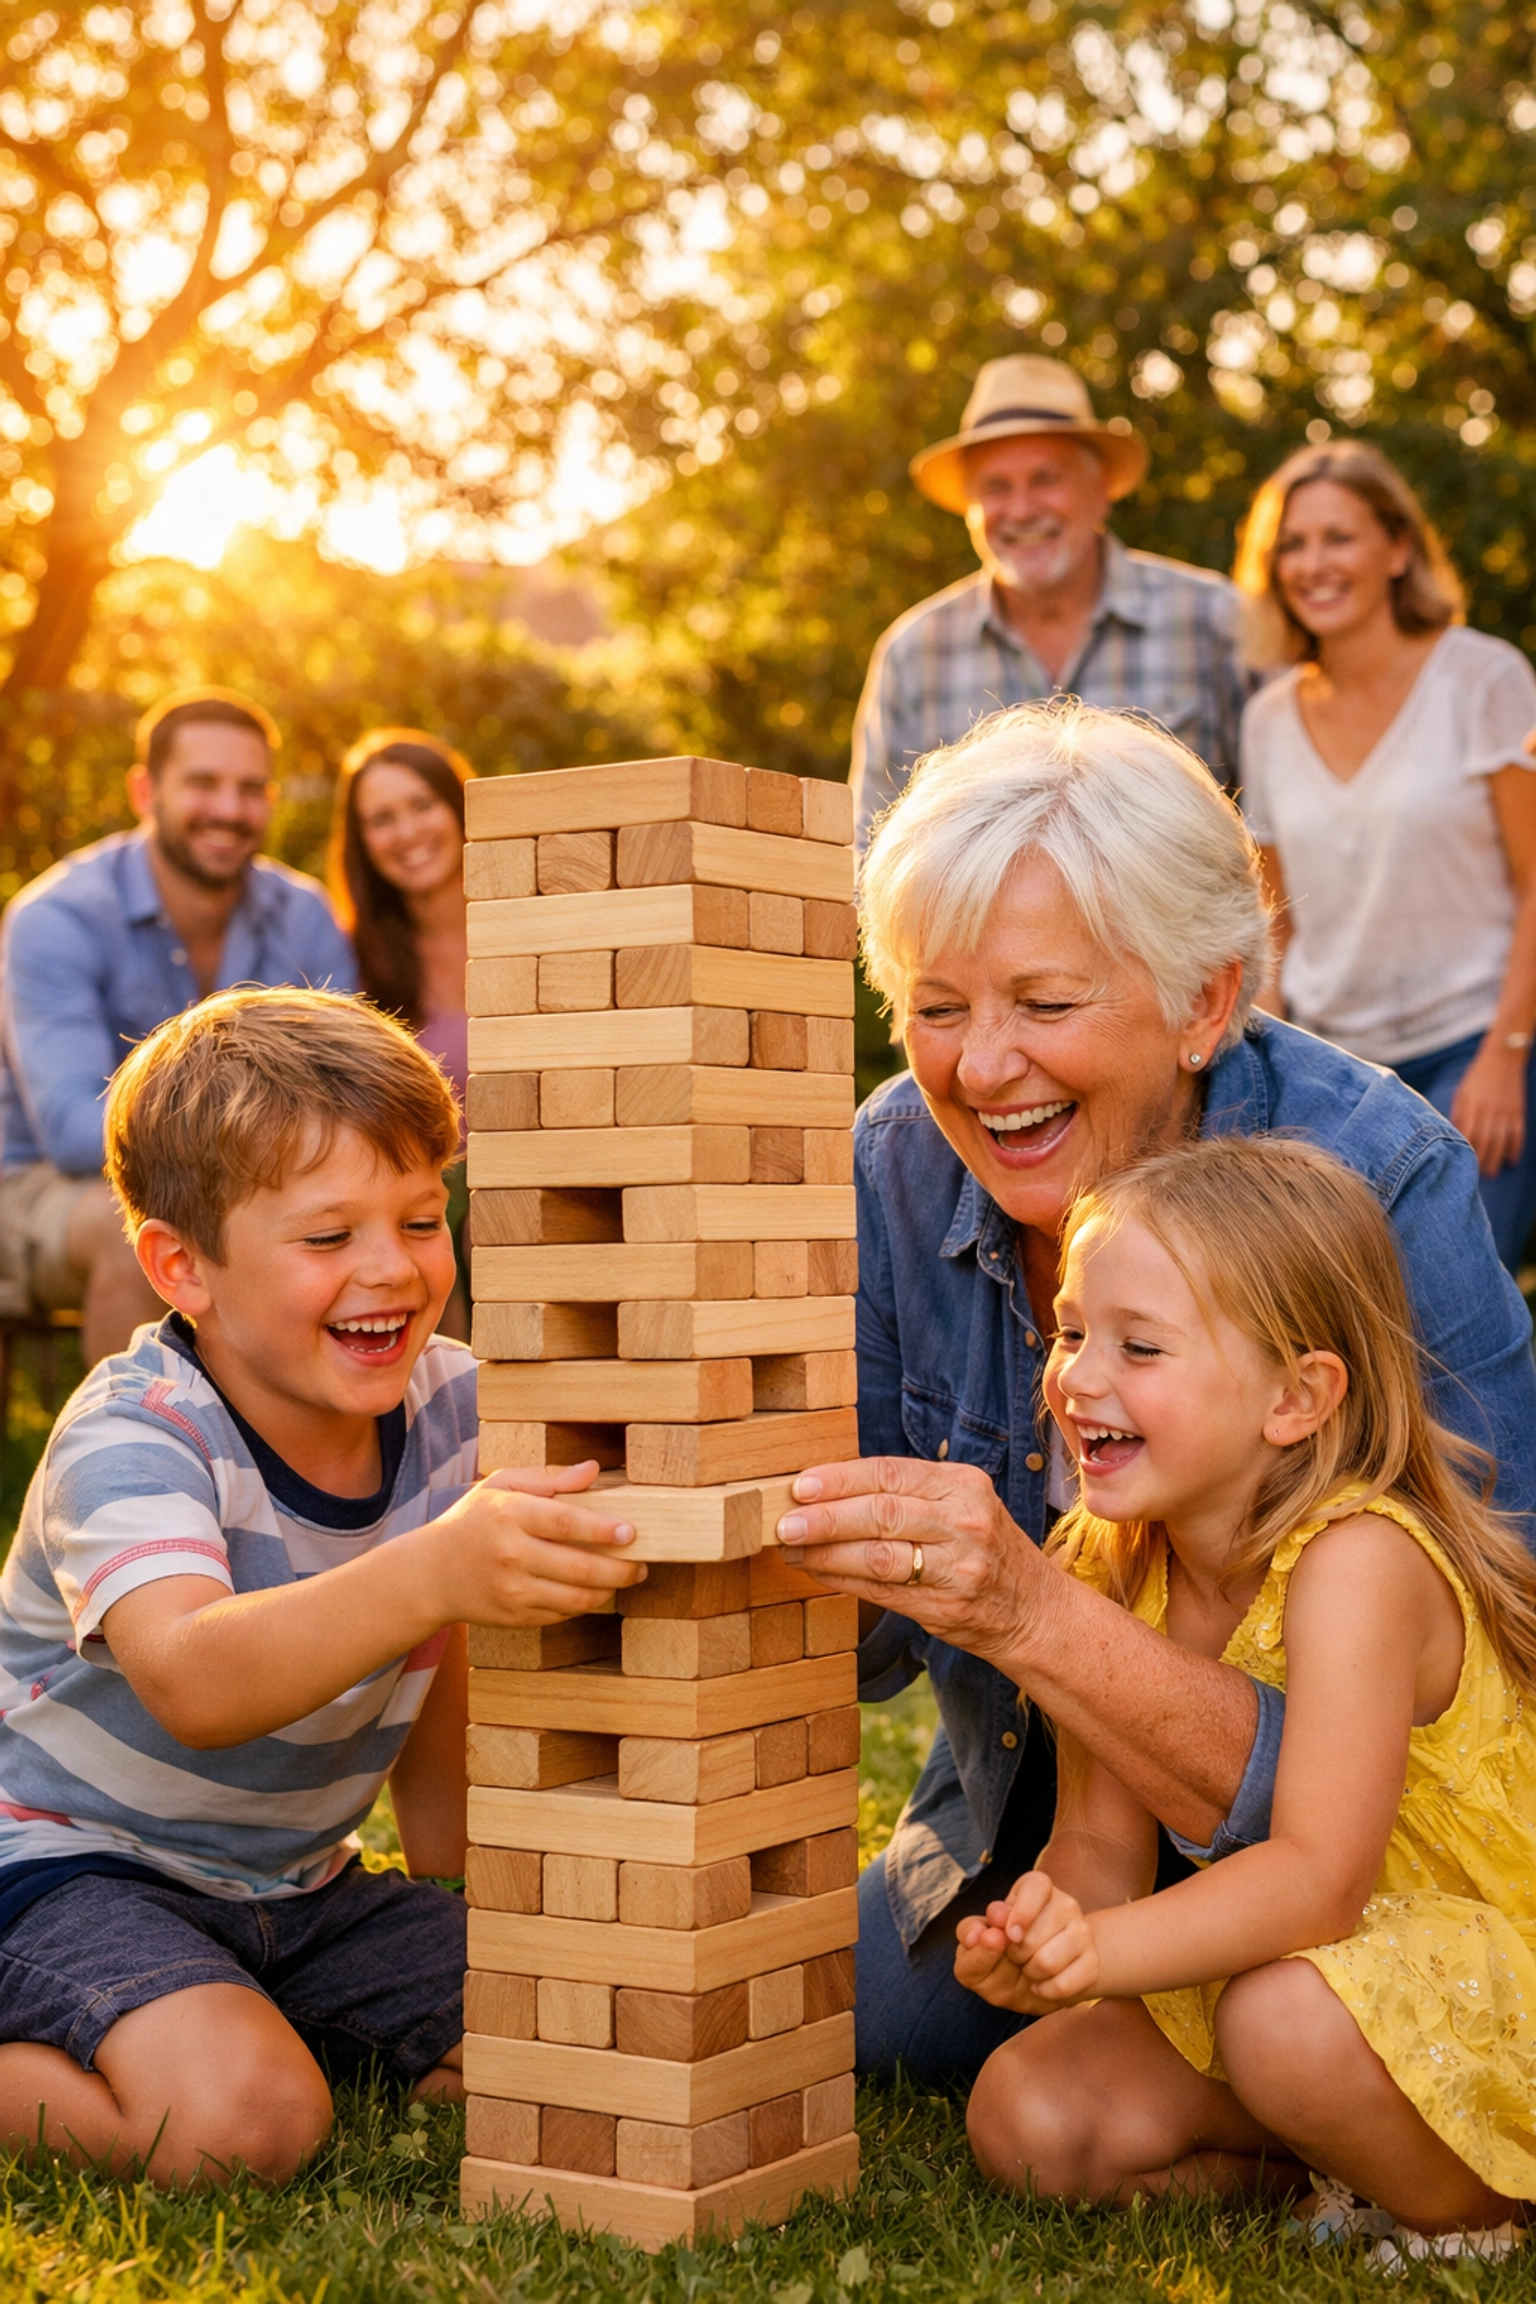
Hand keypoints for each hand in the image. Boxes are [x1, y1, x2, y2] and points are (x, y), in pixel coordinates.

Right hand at [417, 1460, 646, 1628]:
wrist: (431, 1574)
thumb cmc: (472, 1522)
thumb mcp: (501, 1485)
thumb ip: (548, 1477)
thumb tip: (592, 1470)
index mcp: (510, 1515)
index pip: (565, 1523)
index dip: (603, 1530)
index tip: (631, 1532)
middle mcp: (511, 1555)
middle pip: (579, 1567)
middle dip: (620, 1568)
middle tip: (640, 1562)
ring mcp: (513, 1590)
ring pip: (576, 1597)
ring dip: (609, 1589)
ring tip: (626, 1576)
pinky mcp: (515, 1617)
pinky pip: (562, 1613)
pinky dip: (584, 1603)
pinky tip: (594, 1590)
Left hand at [774, 1455, 1060, 1670]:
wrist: (1034, 1609)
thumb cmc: (982, 1548)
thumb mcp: (961, 1504)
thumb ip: (907, 1495)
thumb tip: (826, 1490)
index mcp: (964, 1485)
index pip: (891, 1474)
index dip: (840, 1479)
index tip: (800, 1486)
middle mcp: (965, 1522)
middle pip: (882, 1513)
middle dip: (826, 1518)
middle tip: (785, 1522)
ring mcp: (959, 1567)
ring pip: (878, 1556)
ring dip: (826, 1553)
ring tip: (792, 1549)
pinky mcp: (947, 1607)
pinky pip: (882, 1591)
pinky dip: (843, 1580)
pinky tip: (818, 1572)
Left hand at [954, 1870, 1099, 2012]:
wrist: (1034, 1983)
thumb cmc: (1000, 1957)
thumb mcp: (974, 1946)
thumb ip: (970, 1935)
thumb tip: (987, 1933)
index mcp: (1034, 1888)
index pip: (1036, 1885)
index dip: (1021, 1912)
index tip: (1009, 1935)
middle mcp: (1064, 1904)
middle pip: (1032, 1935)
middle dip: (1014, 1955)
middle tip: (1016, 1956)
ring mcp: (1082, 1933)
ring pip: (1047, 1961)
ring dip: (1028, 1974)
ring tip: (1029, 1970)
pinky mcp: (1092, 1963)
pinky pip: (1064, 1984)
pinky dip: (1045, 1992)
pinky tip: (1041, 1986)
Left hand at [1449, 1040, 1526, 1176]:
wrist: (1502, 1058)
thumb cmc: (1476, 1078)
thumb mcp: (1461, 1093)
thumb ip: (1457, 1113)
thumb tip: (1452, 1135)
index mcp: (1470, 1104)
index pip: (1465, 1133)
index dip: (1463, 1151)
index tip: (1459, 1164)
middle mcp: (1488, 1110)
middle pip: (1484, 1141)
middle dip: (1479, 1160)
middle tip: (1475, 1177)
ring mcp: (1505, 1111)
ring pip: (1501, 1141)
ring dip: (1496, 1159)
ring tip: (1491, 1173)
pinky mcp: (1518, 1111)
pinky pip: (1518, 1134)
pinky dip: (1515, 1148)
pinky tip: (1511, 1160)